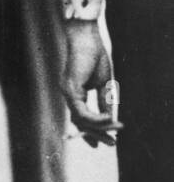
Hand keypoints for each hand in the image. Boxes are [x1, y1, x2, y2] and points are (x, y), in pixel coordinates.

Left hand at [63, 19, 119, 146]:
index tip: (100, 144)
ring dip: (99, 127)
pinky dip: (96, 118)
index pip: (80, 118)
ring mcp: (67, 93)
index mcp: (75, 93)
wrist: (86, 38)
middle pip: (80, 122)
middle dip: (96, 134)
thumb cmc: (95, 56)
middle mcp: (68, 95)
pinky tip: (109, 119)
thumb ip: (105, 102)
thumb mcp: (104, 83)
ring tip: (115, 130)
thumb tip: (110, 120)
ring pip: (81, 120)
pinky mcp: (70, 90)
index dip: (90, 132)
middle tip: (110, 144)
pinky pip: (82, 112)